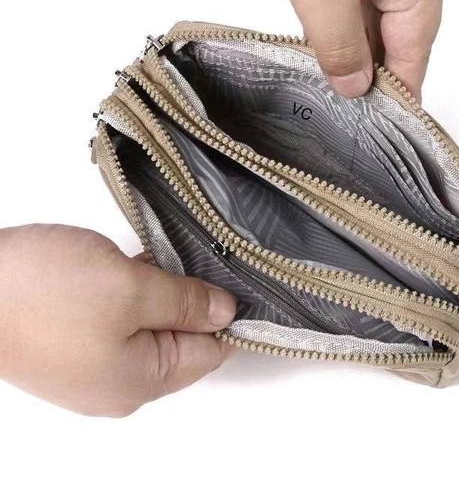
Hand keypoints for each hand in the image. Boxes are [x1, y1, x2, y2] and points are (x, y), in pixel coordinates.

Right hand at [0, 224, 236, 416]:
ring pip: (150, 326)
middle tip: (194, 257)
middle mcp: (117, 385)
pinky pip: (120, 321)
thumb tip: (226, 313)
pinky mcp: (71, 342)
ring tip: (161, 255)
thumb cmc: (43, 292)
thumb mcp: (131, 290)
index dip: (225, 316)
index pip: (209, 353)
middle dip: (191, 300)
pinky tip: (132, 263)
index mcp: (138, 383)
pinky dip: (132, 293)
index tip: (233, 278)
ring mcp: (91, 366)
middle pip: (180, 341)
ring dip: (160, 292)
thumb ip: (185, 303)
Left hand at [243, 0, 454, 101]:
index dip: (396, 97)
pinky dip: (345, 11)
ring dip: (353, 40)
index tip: (380, 132)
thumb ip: (339, 46)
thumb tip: (355, 86)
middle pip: (398, 35)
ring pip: (378, 11)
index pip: (413, 57)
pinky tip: (323, 31)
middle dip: (368, 70)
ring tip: (328, 78)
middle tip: (342, 111)